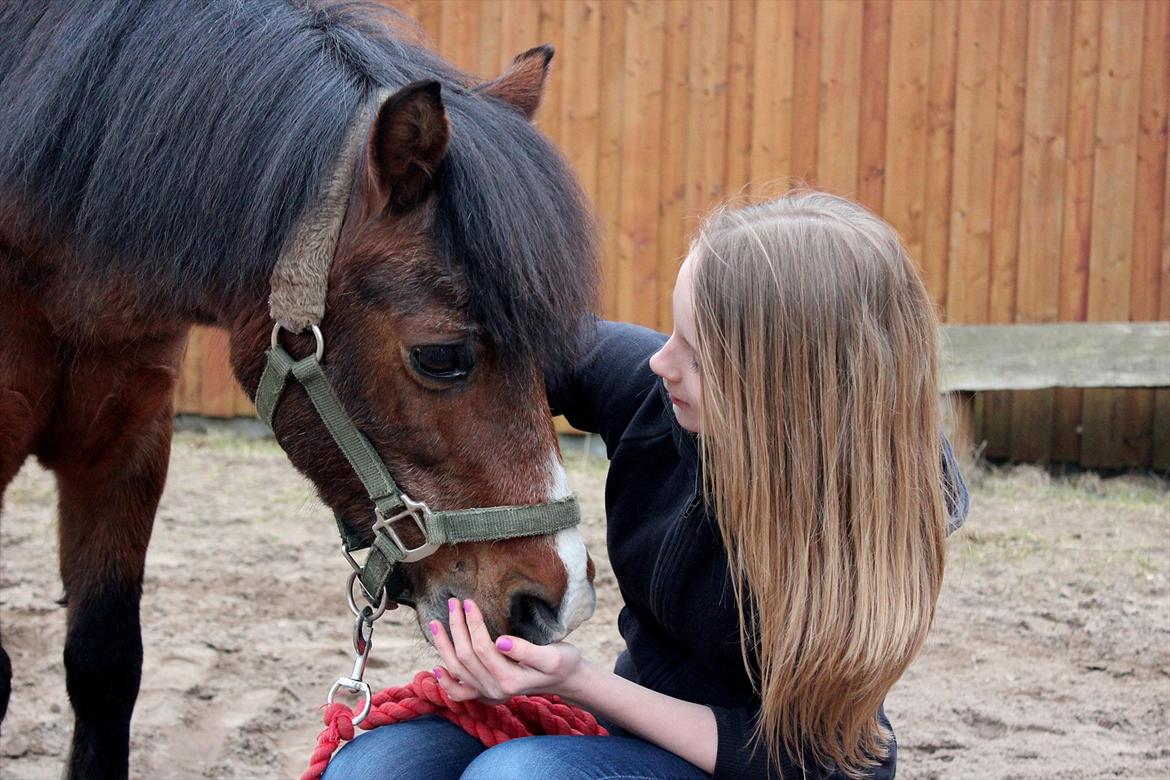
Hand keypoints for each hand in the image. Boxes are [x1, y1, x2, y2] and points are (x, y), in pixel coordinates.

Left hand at [429, 597, 581, 704]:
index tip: (469, 602)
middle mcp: (495, 690)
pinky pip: (460, 693)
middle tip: (453, 602)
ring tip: (435, 624)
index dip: (472, 624)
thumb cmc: (561, 662)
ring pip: (457, 670)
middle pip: (465, 657)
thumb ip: (526, 650)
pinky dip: (446, 682)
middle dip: (456, 628)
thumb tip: (500, 642)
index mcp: (510, 680)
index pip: (482, 648)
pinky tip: (436, 668)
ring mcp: (488, 694)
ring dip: (443, 646)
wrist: (565, 679)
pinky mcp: (486, 694)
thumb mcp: (552, 655)